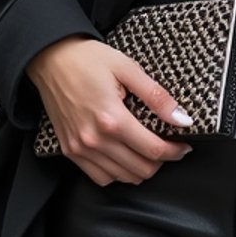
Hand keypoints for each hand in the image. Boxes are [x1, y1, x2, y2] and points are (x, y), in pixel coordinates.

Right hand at [26, 35, 194, 186]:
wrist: (50, 59)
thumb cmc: (88, 59)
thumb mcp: (128, 68)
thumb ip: (157, 97)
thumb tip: (182, 119)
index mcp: (112, 119)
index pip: (154, 150)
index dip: (175, 151)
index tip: (184, 146)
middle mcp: (94, 140)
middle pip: (140, 170)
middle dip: (162, 162)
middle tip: (169, 147)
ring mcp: (80, 148)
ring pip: (122, 178)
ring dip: (141, 169)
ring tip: (148, 152)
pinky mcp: (70, 151)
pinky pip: (100, 177)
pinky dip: (117, 173)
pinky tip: (125, 157)